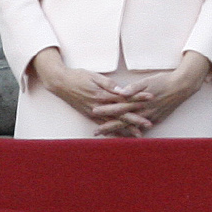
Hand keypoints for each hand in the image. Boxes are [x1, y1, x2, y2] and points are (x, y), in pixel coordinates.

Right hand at [32, 48, 147, 135]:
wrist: (60, 83)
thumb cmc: (78, 76)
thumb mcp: (94, 76)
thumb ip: (109, 84)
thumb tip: (123, 90)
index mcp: (102, 94)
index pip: (124, 97)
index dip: (138, 98)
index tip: (151, 97)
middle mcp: (99, 106)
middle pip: (121, 114)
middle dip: (136, 119)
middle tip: (149, 124)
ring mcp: (94, 112)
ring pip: (113, 122)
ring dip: (126, 129)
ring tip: (138, 134)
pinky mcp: (89, 115)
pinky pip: (103, 125)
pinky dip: (112, 131)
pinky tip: (120, 135)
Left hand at [101, 52, 211, 135]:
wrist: (182, 87)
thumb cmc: (163, 81)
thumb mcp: (148, 81)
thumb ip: (134, 87)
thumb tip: (121, 92)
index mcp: (138, 101)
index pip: (118, 107)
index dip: (105, 110)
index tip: (94, 111)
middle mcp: (143, 111)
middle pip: (122, 121)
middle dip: (108, 126)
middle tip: (95, 132)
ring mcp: (150, 117)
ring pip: (131, 126)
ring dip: (119, 131)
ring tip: (108, 135)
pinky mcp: (156, 118)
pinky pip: (141, 127)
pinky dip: (133, 132)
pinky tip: (127, 135)